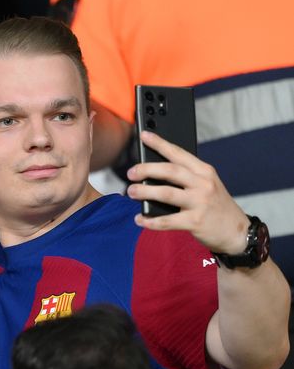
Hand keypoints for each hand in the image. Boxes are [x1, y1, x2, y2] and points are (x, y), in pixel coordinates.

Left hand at [126, 131, 248, 252]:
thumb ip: (186, 177)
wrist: (237, 232)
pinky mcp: (195, 221)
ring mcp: (200, 203)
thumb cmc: (216, 206)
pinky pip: (168, 221)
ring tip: (131, 191)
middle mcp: (203, 184)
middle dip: (147, 169)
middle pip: (170, 171)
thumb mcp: (208, 185)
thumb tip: (152, 172)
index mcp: (204, 171)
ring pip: (166, 193)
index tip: (144, 135)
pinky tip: (140, 219)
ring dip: (145, 192)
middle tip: (131, 173)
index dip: (160, 143)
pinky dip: (151, 220)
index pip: (179, 153)